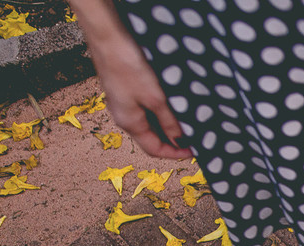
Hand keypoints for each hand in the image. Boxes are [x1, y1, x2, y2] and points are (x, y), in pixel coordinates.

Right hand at [73, 0, 192, 158]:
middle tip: (196, 136)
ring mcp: (124, 100)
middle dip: (173, 139)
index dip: (175, 153)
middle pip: (152, 136)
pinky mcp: (126, 86)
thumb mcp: (155, 98)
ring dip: (169, 123)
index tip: (195, 151)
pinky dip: (162, 109)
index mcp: (129, 122)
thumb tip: (179, 141)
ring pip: (151, 120)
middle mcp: (124, 114)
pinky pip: (146, 105)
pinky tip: (175, 102)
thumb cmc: (127, 66)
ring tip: (189, 120)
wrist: (108, 35)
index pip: (154, 149)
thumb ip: (169, 121)